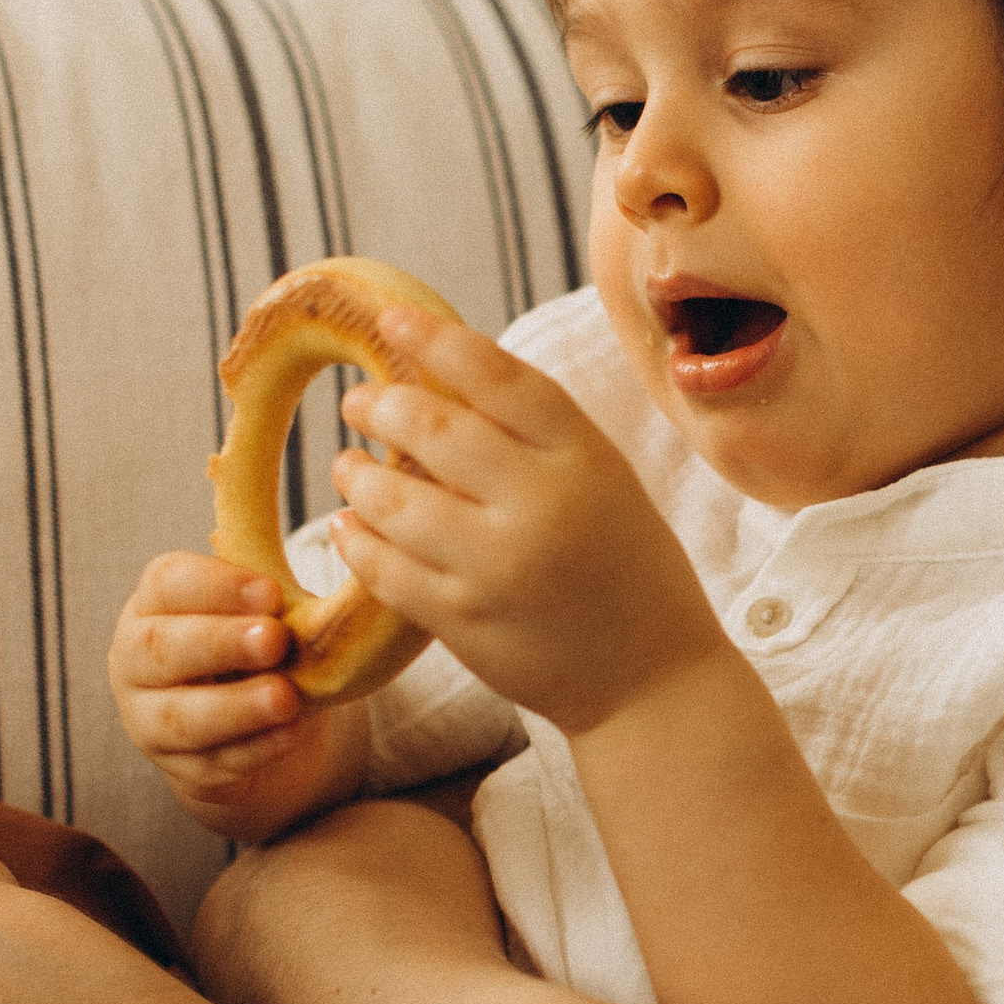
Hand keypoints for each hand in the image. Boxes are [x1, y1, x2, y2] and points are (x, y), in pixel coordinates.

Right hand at [107, 552, 357, 836]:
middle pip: (162, 648)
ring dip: (237, 706)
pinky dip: (256, 750)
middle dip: (221, 642)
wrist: (250, 726)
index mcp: (155, 604)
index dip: (217, 586)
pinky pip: (214, 763)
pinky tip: (291, 735)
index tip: (271, 592)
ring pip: (181, 715)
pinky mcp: (181, 768)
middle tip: (275, 640)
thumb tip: (347, 541)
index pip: (169, 583)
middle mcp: (135, 659)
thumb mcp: (263, 613)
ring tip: (285, 698)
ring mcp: (149, 718)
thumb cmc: (257, 648)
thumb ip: (276, 591)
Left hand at [330, 308, 715, 731]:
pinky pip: (383, 568)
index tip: (390, 320)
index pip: (496, 376)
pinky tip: (352, 526)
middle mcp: (542, 506)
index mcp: (585, 460)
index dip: (434, 338)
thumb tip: (441, 371)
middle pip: (432, 427)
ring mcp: (498, 568)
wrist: (653, 682)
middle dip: (380, 406)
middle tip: (362, 404)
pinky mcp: (464, 622)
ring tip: (351, 467)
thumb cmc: (627, 571)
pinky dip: (356, 539)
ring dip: (358, 473)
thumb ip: (537, 435)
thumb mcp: (605, 484)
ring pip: (392, 499)